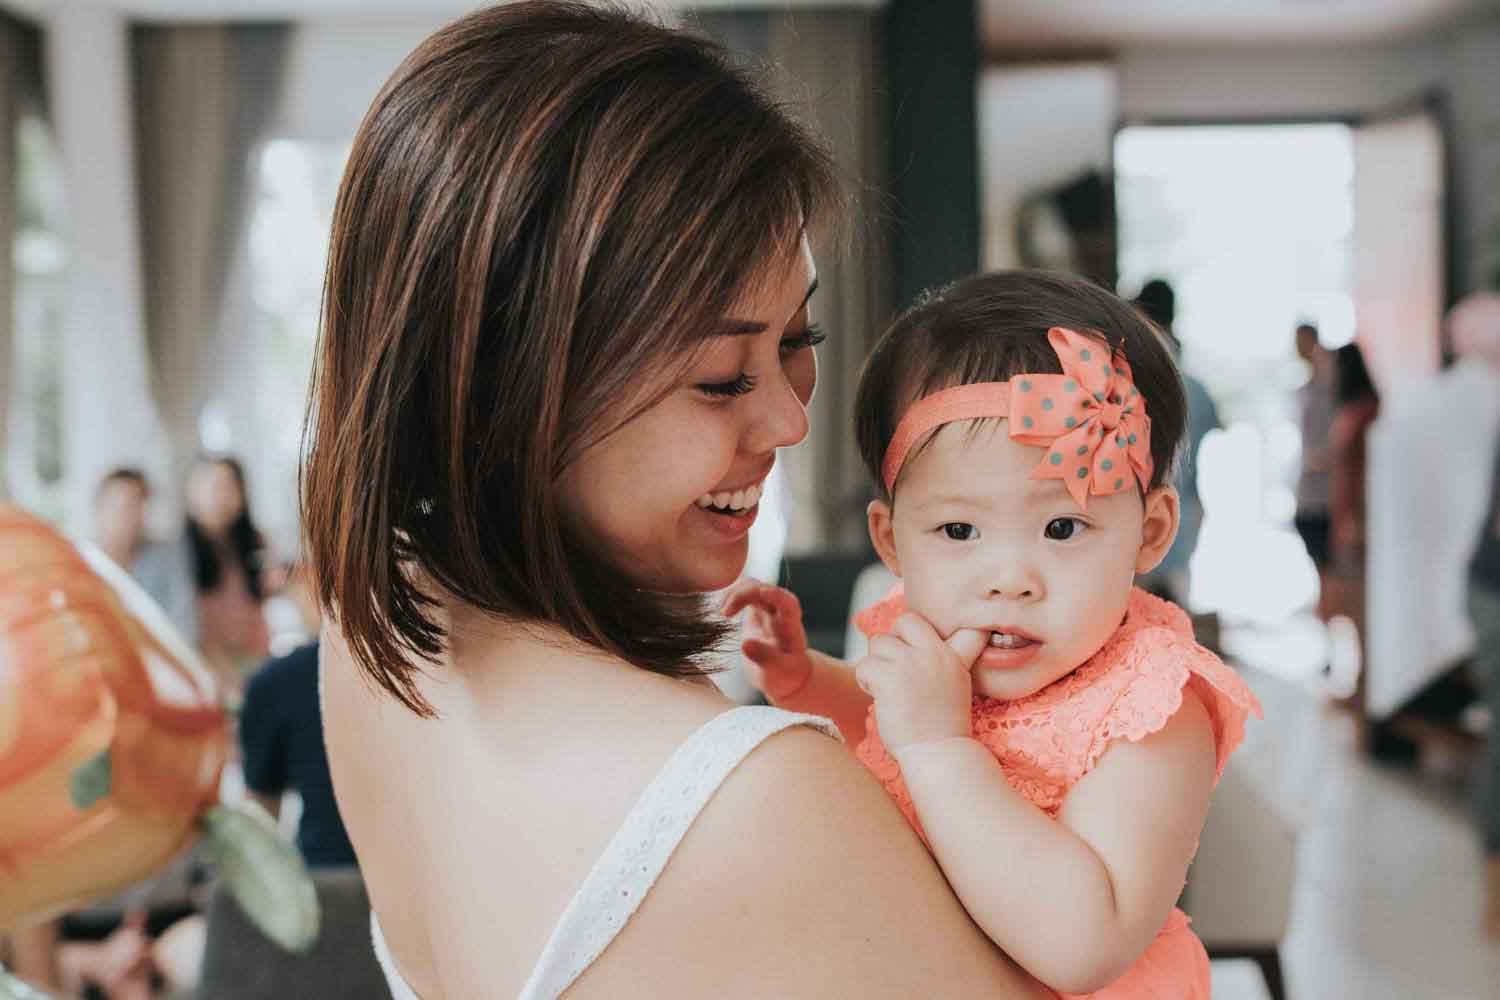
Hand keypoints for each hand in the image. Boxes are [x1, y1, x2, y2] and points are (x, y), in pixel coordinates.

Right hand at [721, 579, 813, 700]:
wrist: (786, 675)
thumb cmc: (786, 675)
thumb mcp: (778, 672)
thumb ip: (766, 658)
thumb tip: (746, 644)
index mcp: (790, 625)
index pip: (787, 603)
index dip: (776, 594)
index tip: (760, 593)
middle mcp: (779, 612)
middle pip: (764, 589)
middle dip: (744, 594)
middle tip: (724, 613)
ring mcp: (767, 610)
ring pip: (752, 587)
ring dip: (735, 592)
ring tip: (722, 612)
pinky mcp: (755, 612)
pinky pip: (744, 593)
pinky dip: (731, 595)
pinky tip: (722, 610)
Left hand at [854, 612, 987, 754]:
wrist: (937, 754)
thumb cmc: (941, 725)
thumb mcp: (956, 683)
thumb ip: (946, 657)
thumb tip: (910, 639)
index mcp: (953, 655)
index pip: (948, 620)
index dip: (928, 628)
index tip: (922, 648)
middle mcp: (934, 653)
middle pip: (905, 621)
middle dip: (895, 639)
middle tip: (895, 666)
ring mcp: (911, 663)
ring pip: (878, 642)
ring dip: (877, 664)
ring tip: (888, 689)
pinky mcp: (889, 677)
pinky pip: (865, 666)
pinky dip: (866, 681)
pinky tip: (878, 697)